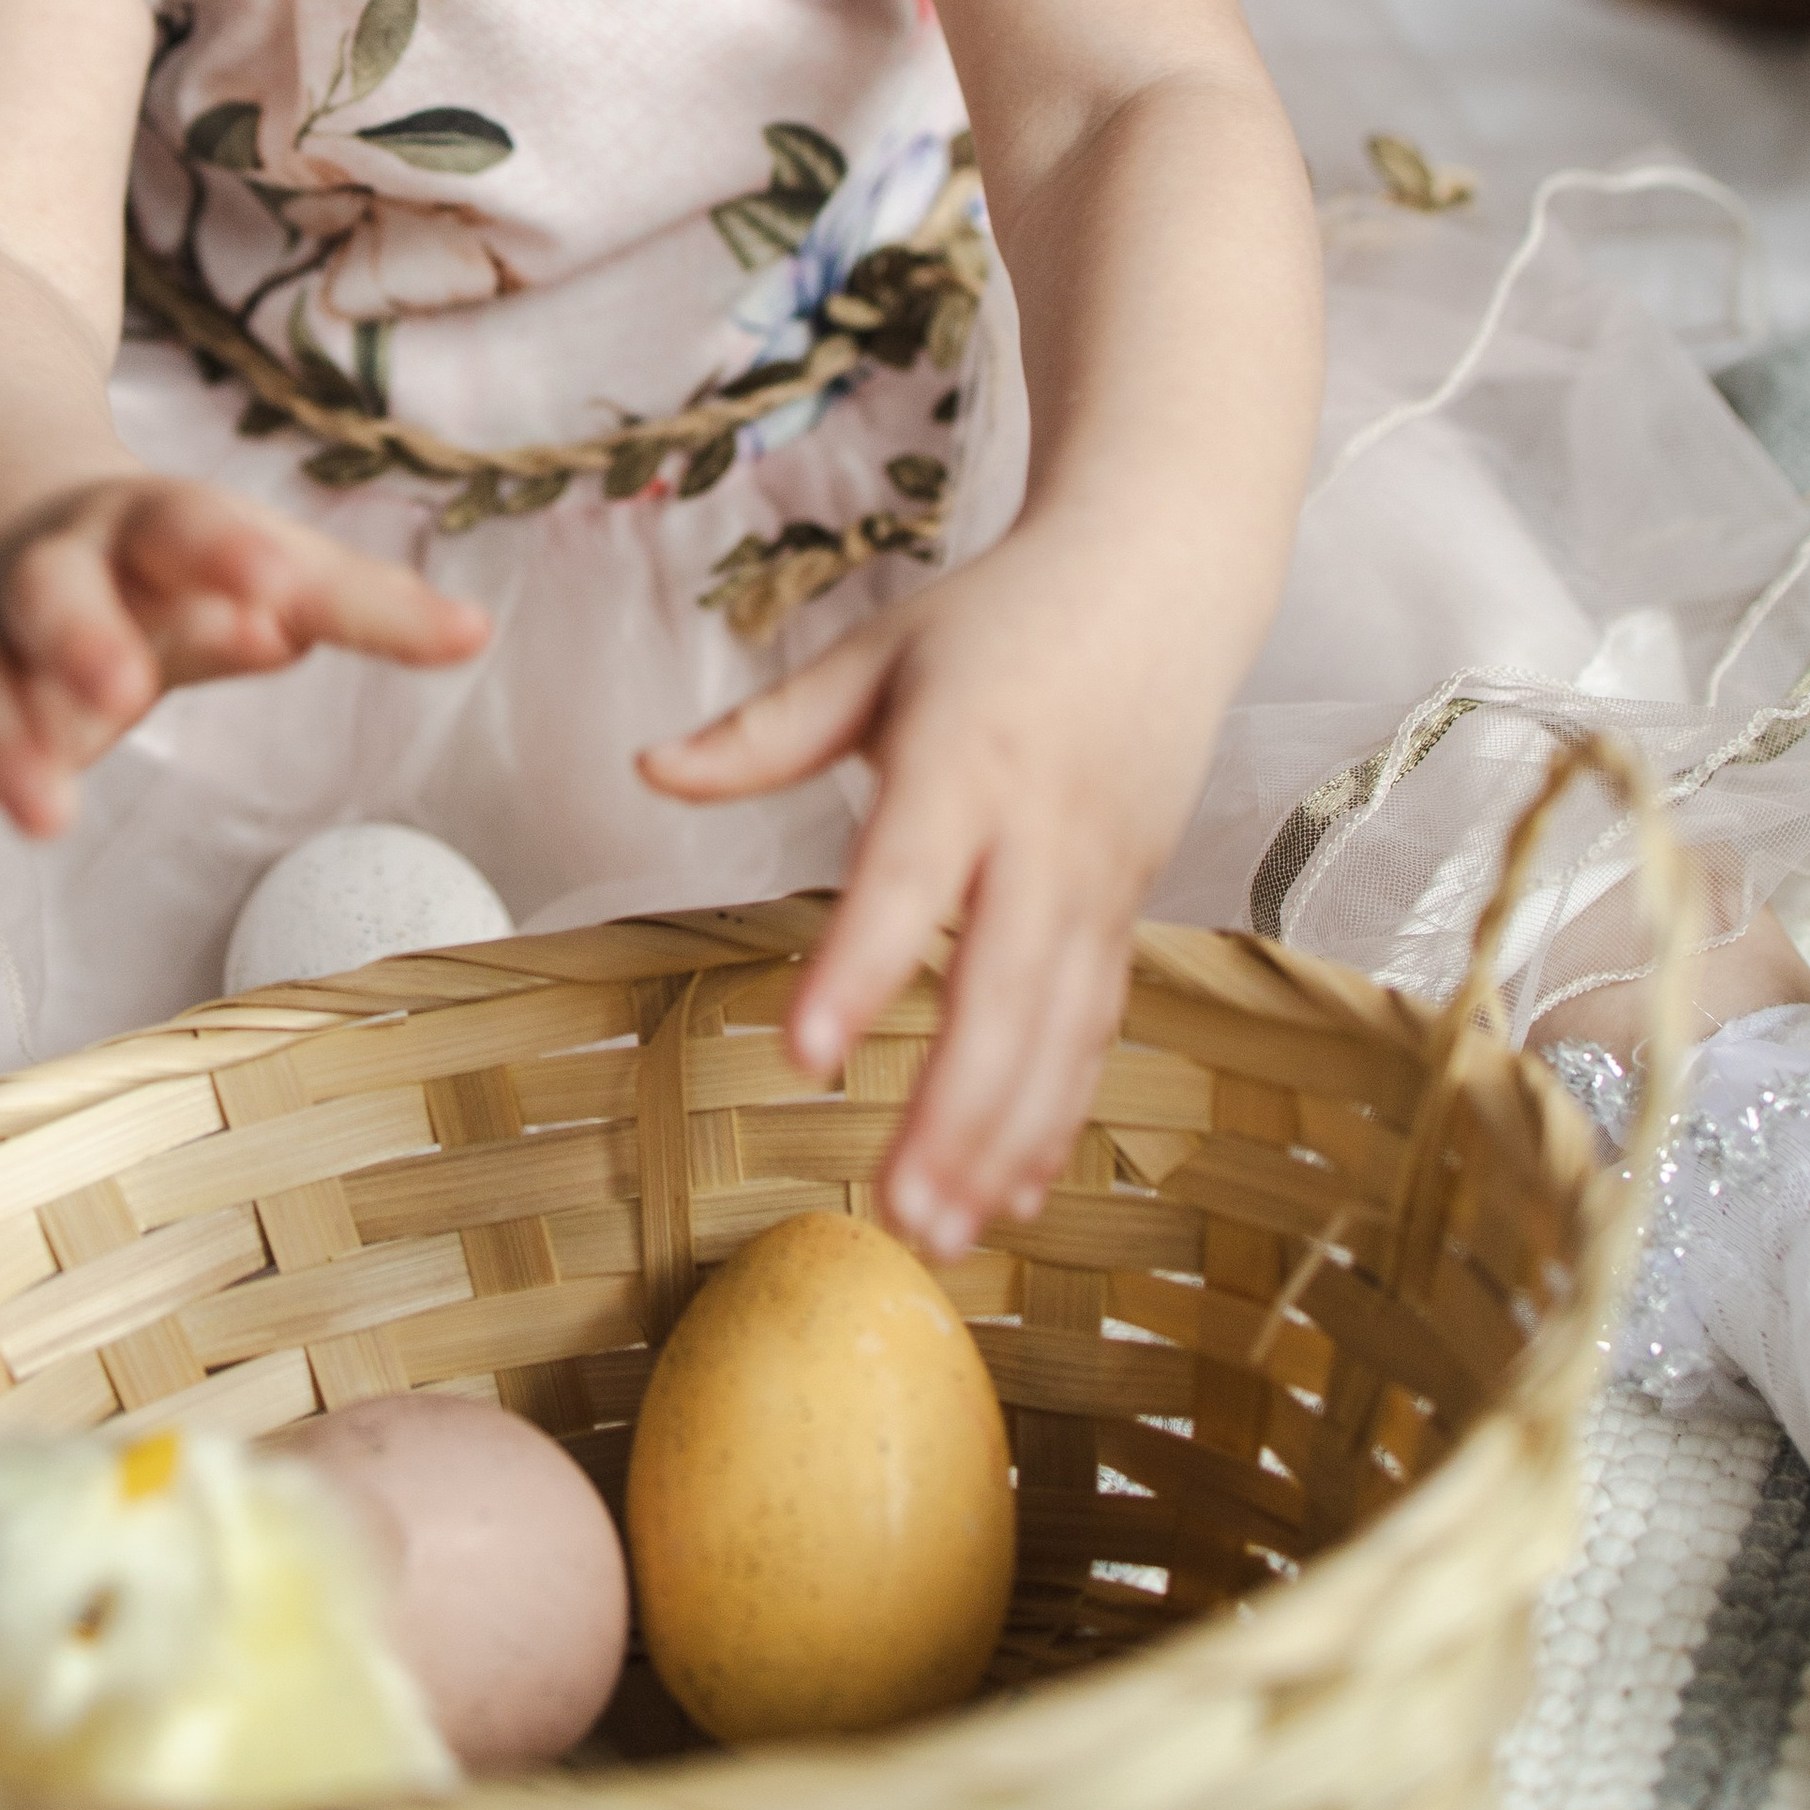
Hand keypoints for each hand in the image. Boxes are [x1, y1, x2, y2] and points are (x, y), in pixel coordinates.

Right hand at [0, 477, 486, 930]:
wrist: (26, 521)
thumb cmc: (179, 563)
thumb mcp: (265, 567)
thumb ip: (364, 604)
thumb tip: (478, 633)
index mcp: (146, 526)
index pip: (183, 524)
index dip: (225, 554)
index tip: (274, 593)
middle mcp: (55, 578)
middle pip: (47, 594)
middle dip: (78, 640)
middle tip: (120, 693)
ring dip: (0, 745)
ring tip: (46, 818)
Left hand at [639, 540, 1210, 1255]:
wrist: (1161, 577)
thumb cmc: (1004, 618)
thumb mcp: (880, 655)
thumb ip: (767, 731)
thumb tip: (648, 769)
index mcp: (965, 755)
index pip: (908, 878)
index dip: (860, 970)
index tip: (801, 1057)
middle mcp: (1043, 829)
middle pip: (1002, 988)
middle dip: (953, 1110)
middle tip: (895, 1211)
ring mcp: (1101, 876)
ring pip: (1059, 1029)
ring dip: (1007, 1138)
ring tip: (947, 1231)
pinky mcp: (1131, 905)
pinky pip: (1097, 1026)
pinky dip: (1062, 1112)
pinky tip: (1020, 1190)